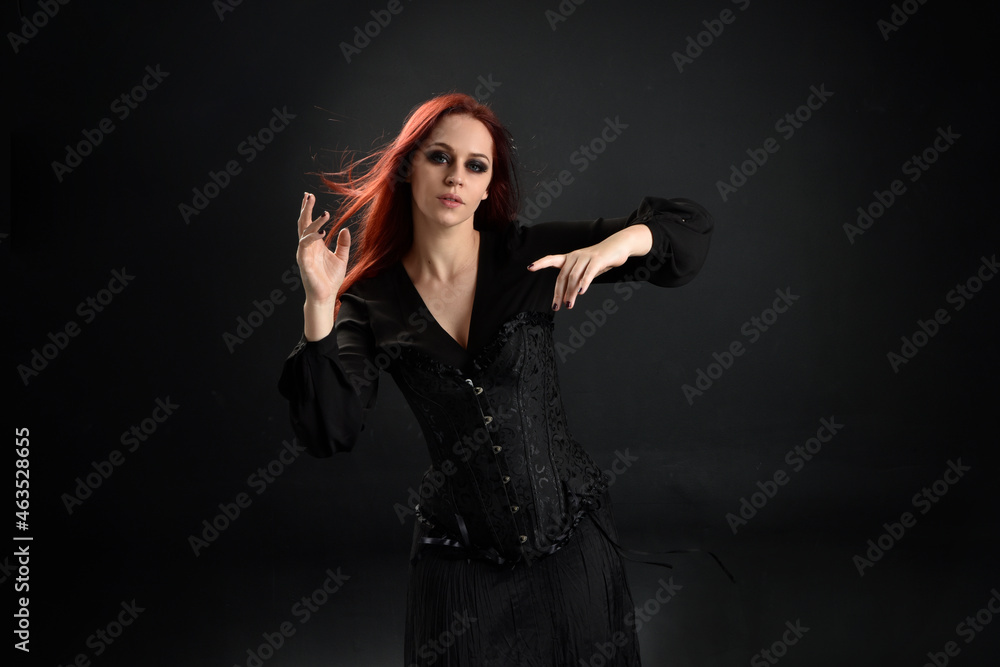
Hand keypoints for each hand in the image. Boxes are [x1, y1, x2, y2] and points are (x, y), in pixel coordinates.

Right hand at [296, 192, 349, 303]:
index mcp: (315, 244)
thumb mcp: (342, 258)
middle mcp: (307, 246)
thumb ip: (343, 244)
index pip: (310, 223)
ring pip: (305, 232)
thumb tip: (345, 229)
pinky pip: (304, 245)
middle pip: (303, 223)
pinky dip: (311, 237)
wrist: (326, 296)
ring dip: (313, 222)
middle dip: (305, 209)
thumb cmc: (331, 278)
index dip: (309, 210)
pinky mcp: (303, 261)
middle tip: (308, 195)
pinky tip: (321, 232)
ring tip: (325, 214)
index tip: (309, 196)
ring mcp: (304, 253)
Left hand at [527, 225, 650, 309]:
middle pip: (562, 276)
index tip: (530, 267)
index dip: (540, 263)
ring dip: (570, 293)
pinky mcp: (597, 260)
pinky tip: (580, 293)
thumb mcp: (586, 269)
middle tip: (557, 306)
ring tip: (569, 305)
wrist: (619, 245)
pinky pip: (588, 273)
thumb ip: (577, 279)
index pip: (552, 259)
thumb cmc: (601, 259)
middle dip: (558, 293)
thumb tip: (570, 293)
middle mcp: (575, 256)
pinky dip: (583, 283)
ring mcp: (586, 257)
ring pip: (574, 277)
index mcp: (570, 258)